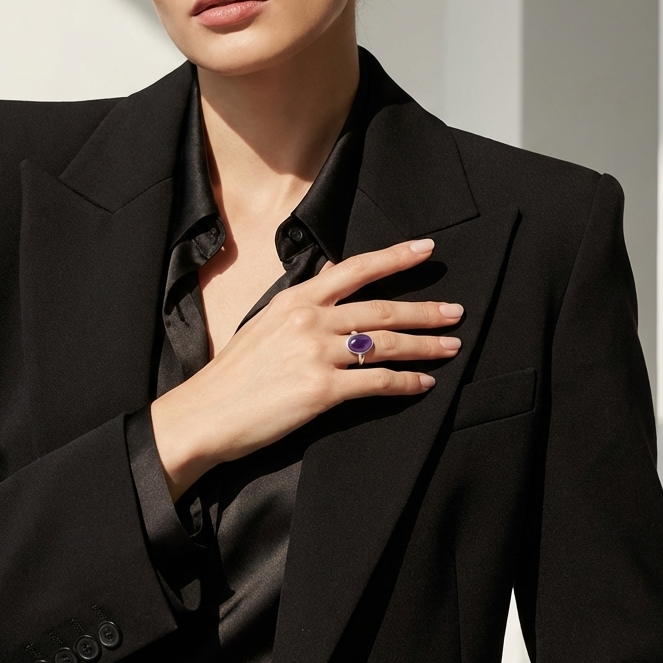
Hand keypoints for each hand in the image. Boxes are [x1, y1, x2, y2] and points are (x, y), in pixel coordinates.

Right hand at [150, 238, 461, 498]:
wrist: (205, 413)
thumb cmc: (233, 375)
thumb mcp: (263, 323)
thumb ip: (300, 306)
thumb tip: (330, 288)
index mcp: (295, 299)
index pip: (355, 269)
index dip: (395, 257)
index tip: (426, 248)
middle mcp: (310, 319)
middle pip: (382, 310)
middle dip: (425, 310)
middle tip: (456, 311)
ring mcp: (317, 354)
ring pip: (386, 345)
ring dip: (425, 346)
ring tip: (451, 347)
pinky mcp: (322, 390)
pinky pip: (377, 382)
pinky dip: (406, 383)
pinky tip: (424, 384)